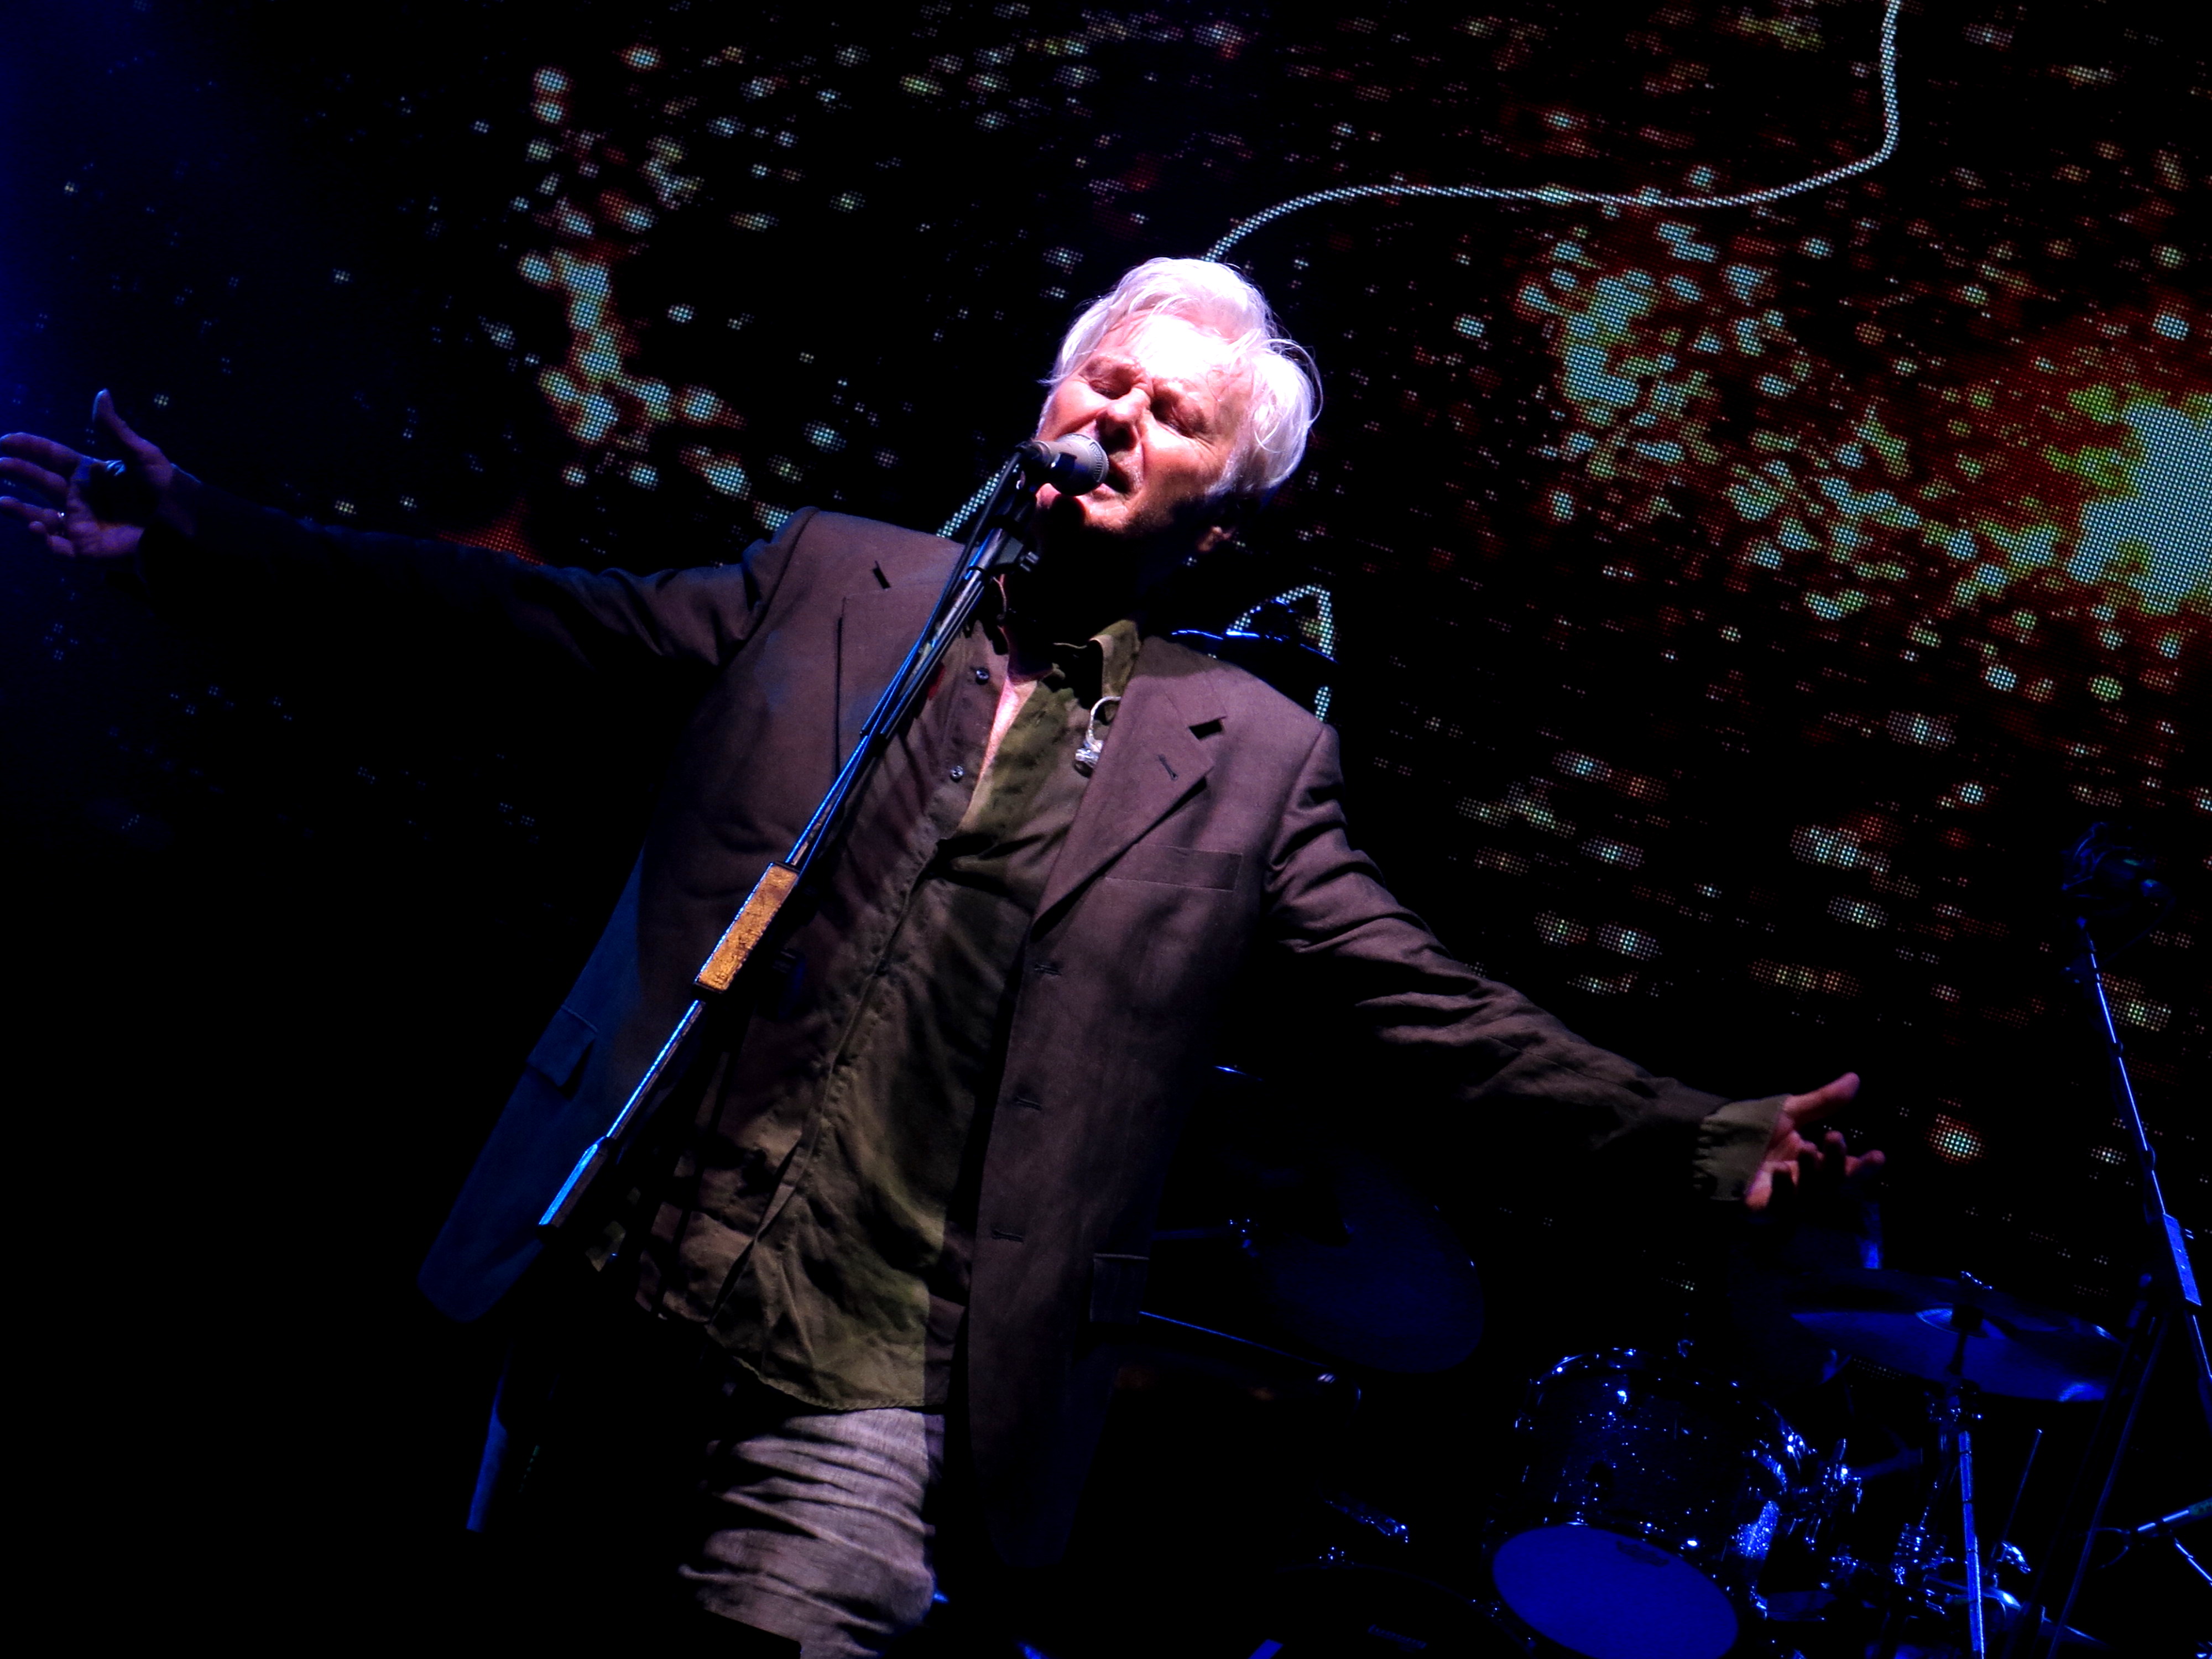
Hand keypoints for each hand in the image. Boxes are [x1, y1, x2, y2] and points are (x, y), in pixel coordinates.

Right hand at [0, 389, 194, 559]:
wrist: (183, 525)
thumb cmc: (166, 488)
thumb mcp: (141, 455)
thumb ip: (115, 428)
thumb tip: (102, 393)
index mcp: (90, 474)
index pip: (51, 457)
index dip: (28, 448)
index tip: (5, 440)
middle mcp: (81, 497)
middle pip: (39, 483)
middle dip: (16, 473)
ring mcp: (82, 524)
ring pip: (40, 517)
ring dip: (18, 511)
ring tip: (0, 502)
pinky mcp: (88, 550)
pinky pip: (59, 547)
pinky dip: (44, 540)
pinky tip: (35, 528)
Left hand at [1746, 1071, 1884, 1211]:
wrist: (1711, 1140)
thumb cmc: (1754, 1130)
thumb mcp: (1790, 1113)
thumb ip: (1823, 1102)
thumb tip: (1855, 1078)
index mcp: (1813, 1165)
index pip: (1844, 1170)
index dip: (1862, 1166)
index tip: (1878, 1155)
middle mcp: (1803, 1185)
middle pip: (1831, 1184)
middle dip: (1837, 1164)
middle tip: (1835, 1138)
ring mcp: (1783, 1199)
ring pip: (1809, 1194)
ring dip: (1812, 1172)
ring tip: (1808, 1148)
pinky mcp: (1761, 1209)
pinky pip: (1778, 1205)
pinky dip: (1782, 1189)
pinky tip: (1779, 1170)